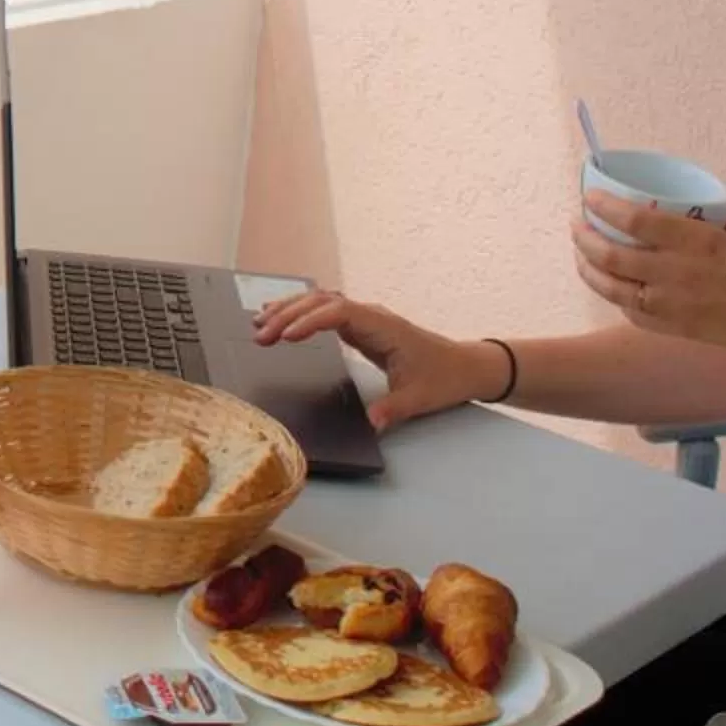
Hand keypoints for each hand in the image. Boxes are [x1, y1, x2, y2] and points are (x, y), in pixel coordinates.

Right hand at [252, 289, 507, 431]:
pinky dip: (300, 314)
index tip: (287, 337)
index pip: (339, 313)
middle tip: (261, 335)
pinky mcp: (360, 326)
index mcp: (383, 326)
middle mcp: (370, 315)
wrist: (465, 366)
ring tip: (260, 324)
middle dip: (289, 315)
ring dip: (290, 310)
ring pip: (320, 302)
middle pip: (322, 302)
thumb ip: (394, 409)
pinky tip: (280, 319)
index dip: (310, 321)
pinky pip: (324, 313)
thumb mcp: (420, 398)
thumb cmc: (444, 377)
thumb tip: (372, 422)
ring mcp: (364, 318)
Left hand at [571, 195, 725, 362]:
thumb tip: (685, 209)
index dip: (606, 206)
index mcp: (699, 244)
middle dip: (585, 236)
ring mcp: (671, 306)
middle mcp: (677, 274)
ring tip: (581, 252)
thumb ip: (714, 221)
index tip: (591, 196)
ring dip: (587, 267)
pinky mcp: (673, 329)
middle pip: (611, 255)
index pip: (636, 221)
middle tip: (578, 222)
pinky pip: (630, 311)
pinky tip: (610, 283)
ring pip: (611, 287)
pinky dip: (612, 295)